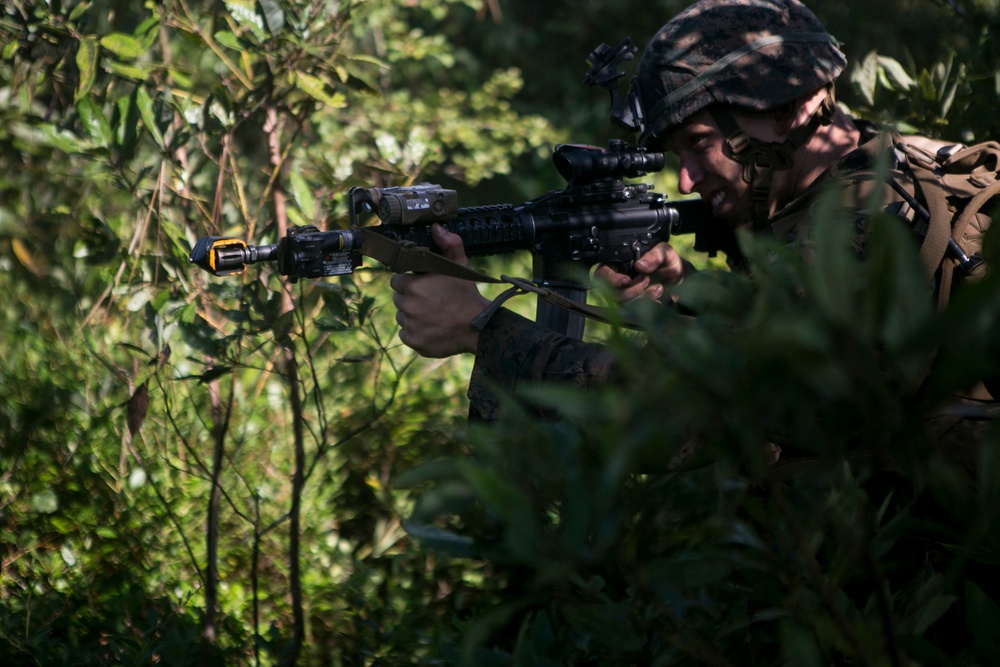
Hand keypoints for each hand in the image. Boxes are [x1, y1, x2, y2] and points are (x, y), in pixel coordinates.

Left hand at [389, 224, 490, 357]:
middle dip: (410, 298)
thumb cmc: (467, 294)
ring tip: (431, 314)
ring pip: (402, 316)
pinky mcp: (413, 341)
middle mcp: (407, 305)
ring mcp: (410, 325)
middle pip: (399, 299)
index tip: (423, 285)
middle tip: (429, 300)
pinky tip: (431, 327)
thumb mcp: (460, 265)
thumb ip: (448, 243)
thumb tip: (436, 227)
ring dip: (412, 315)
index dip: (409, 282)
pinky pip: (406, 334)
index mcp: (413, 285)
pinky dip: (415, 332)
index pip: (398, 280)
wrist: (478, 326)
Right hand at [594, 242, 687, 302]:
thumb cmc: (669, 262)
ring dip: (641, 297)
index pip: (602, 273)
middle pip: (611, 292)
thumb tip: (639, 266)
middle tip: (647, 279)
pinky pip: (635, 312)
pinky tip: (658, 297)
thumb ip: (654, 256)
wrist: (681, 279)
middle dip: (630, 290)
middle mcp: (619, 281)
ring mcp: (626, 295)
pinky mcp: (635, 307)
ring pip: (622, 303)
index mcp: (620, 263)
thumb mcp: (665, 253)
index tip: (627, 280)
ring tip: (658, 288)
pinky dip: (648, 305)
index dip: (610, 279)